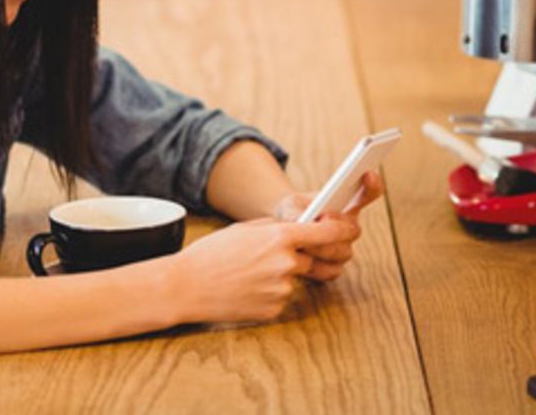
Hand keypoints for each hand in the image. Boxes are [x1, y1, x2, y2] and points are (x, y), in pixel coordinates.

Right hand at [168, 217, 359, 323]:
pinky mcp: (275, 309)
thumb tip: (301, 228)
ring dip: (279, 275)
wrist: (186, 287)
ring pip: (294, 278)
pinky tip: (245, 289)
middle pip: (313, 258)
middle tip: (280, 256)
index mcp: (278, 237)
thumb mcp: (243, 230)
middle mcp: (286, 263)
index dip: (343, 229)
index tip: (350, 229)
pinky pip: (282, 296)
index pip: (327, 232)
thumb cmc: (210, 255)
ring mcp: (282, 288)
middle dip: (303, 256)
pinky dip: (268, 292)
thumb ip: (276, 228)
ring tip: (247, 274)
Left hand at [270, 171, 383, 281]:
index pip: (368, 194)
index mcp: (346, 206)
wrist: (282, 233)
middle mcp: (349, 228)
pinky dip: (317, 267)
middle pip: (352, 231)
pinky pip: (331, 271)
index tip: (367, 173)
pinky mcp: (331, 266)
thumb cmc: (290, 213)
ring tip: (304, 244)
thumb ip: (294, 210)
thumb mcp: (289, 206)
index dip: (372, 186)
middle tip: (322, 218)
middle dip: (336, 226)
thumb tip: (299, 219)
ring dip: (323, 247)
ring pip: (342, 252)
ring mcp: (343, 248)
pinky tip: (303, 264)